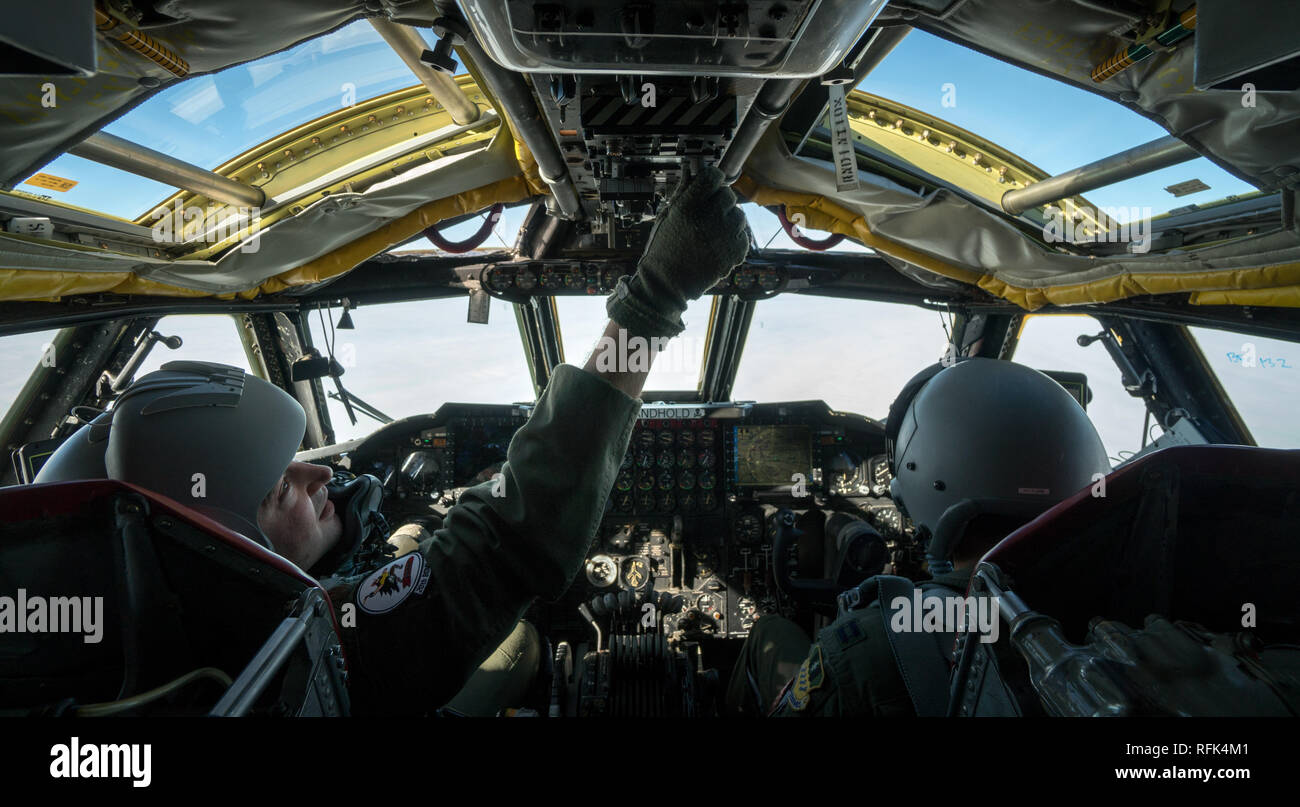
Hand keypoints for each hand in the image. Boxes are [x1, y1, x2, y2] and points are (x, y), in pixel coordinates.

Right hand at [607, 165, 749, 337]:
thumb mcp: (668, 215)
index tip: (709, 186)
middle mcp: (709, 217)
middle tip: (708, 215)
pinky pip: (743, 235)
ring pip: (739, 215)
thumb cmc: (664, 248)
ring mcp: (725, 235)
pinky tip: (718, 246)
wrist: (668, 282)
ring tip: (712, 234)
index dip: (711, 180)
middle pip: (728, 195)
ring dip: (729, 221)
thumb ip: (683, 191)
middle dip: (720, 202)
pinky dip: (734, 239)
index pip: (712, 176)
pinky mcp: (736, 252)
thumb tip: (693, 168)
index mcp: (689, 206)